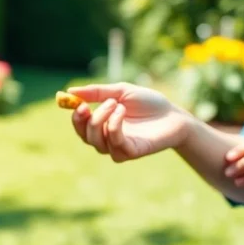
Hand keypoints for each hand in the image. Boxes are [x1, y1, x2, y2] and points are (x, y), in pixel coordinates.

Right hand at [68, 82, 190, 162]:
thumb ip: (96, 92)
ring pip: (97, 141)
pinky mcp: (130, 152)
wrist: (174, 114)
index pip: (81, 127)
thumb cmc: (149, 103)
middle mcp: (108, 139)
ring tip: (116, 103)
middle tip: (89, 105)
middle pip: (85, 136)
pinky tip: (122, 111)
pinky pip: (114, 143)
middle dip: (85, 120)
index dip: (76, 118)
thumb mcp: (121, 91)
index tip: (77, 104)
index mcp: (104, 125)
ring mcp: (118, 148)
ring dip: (101, 119)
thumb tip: (69, 92)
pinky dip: (114, 125)